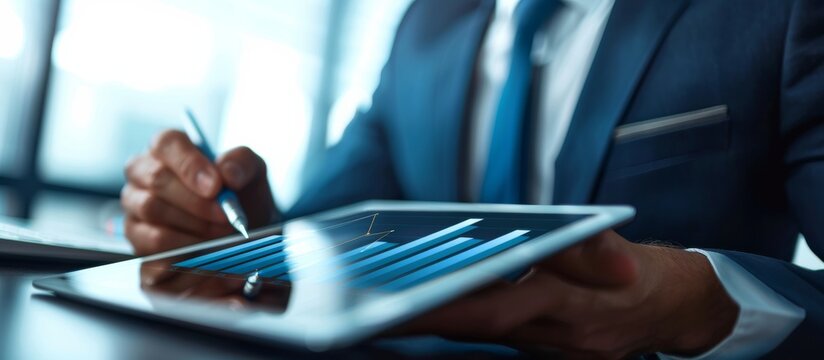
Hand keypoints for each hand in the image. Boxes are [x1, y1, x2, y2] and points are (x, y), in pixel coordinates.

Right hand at [121, 130, 276, 254]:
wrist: (240, 231)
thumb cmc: (239, 195)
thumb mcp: (251, 172)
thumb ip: (242, 162)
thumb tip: (227, 173)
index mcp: (168, 148)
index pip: (167, 143)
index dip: (190, 164)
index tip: (216, 187)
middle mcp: (143, 172)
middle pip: (156, 179)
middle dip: (196, 201)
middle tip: (224, 215)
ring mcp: (135, 205)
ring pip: (152, 210)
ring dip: (192, 225)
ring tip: (220, 233)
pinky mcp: (137, 238)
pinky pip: (152, 243)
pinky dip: (183, 248)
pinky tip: (204, 249)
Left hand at [401, 231, 738, 358]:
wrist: (679, 310)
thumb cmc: (642, 274)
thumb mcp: (616, 253)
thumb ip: (582, 249)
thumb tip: (547, 241)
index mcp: (569, 305)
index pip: (494, 311)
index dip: (447, 308)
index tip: (401, 302)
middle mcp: (556, 337)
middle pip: (479, 328)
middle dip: (426, 319)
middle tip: (374, 308)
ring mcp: (556, 352)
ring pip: (488, 336)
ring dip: (442, 322)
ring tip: (391, 306)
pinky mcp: (557, 357)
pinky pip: (507, 340)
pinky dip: (473, 326)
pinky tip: (441, 312)